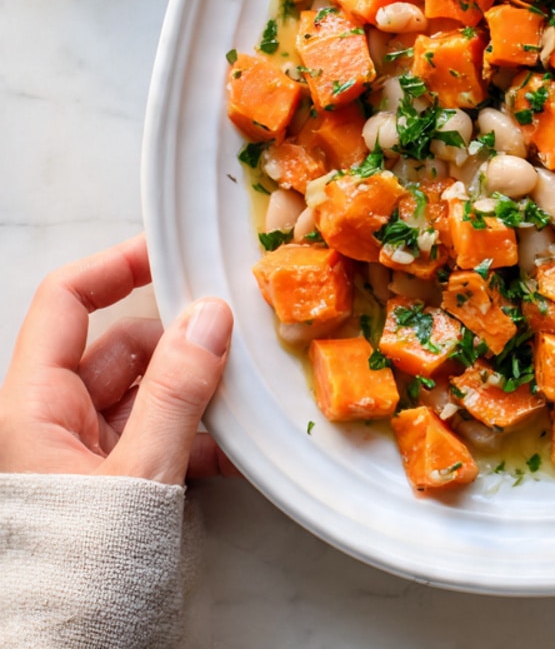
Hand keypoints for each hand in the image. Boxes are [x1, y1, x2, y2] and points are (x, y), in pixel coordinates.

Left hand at [0, 233, 234, 482]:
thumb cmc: (80, 575)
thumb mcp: (139, 477)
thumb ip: (176, 392)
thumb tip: (210, 314)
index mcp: (32, 409)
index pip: (65, 301)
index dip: (118, 266)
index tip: (174, 253)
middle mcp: (48, 424)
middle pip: (119, 346)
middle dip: (182, 342)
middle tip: (238, 341)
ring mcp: (76, 456)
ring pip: (143, 392)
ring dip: (197, 393)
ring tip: (247, 403)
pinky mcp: (106, 488)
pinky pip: (153, 438)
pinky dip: (196, 439)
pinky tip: (237, 452)